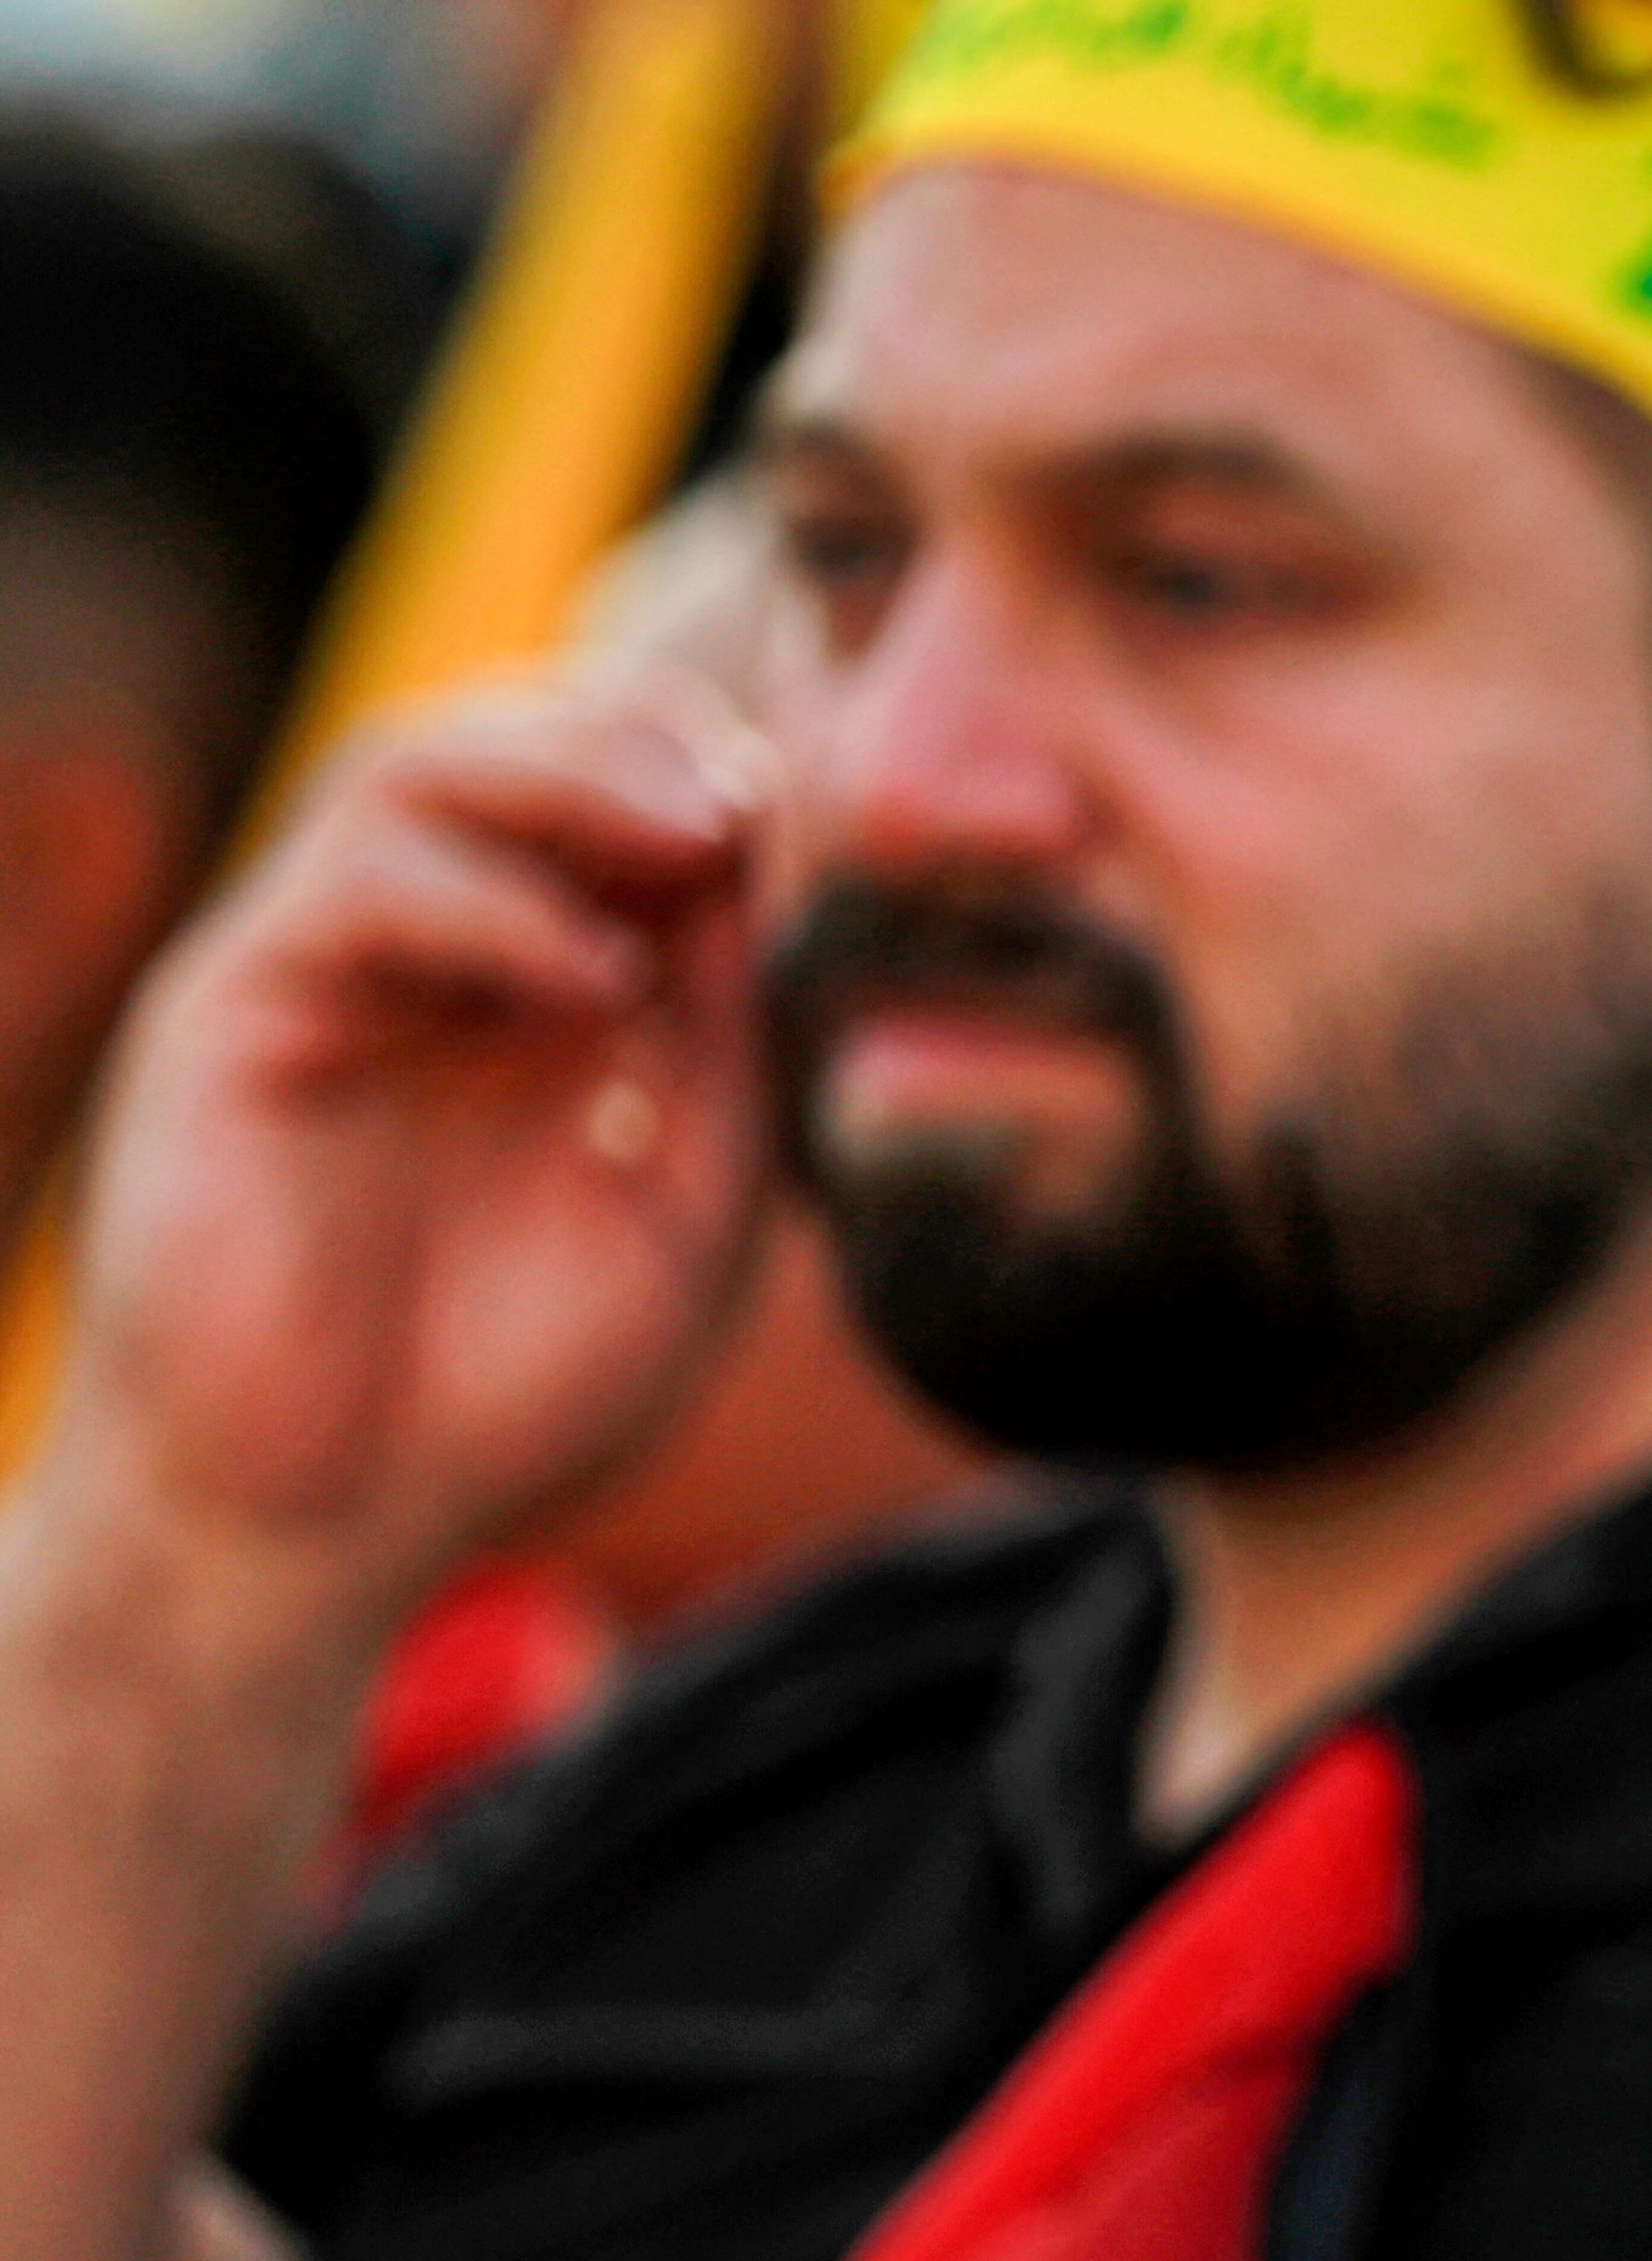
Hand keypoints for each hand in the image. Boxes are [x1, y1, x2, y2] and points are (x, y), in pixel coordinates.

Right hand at [47, 695, 773, 1624]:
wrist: (327, 1523)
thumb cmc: (500, 1391)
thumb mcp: (684, 1205)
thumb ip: (726, 1049)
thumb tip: (769, 887)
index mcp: (530, 989)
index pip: (604, 801)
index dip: (709, 774)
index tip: (808, 815)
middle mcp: (421, 959)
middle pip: (509, 741)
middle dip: (642, 737)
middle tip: (748, 798)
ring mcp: (321, 972)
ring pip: (414, 766)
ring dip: (568, 769)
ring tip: (694, 834)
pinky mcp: (234, 1011)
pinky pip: (351, 884)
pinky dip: (491, 902)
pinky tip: (596, 976)